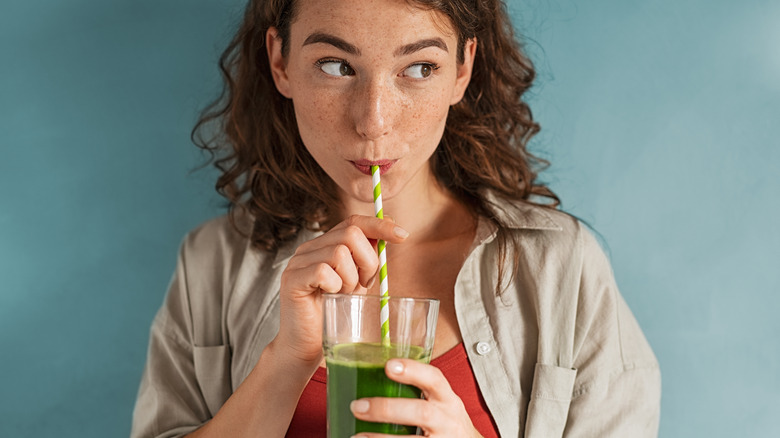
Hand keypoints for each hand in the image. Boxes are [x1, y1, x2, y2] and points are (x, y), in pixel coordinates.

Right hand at [272, 215, 408, 363]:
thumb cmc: (334, 314)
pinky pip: (323, 272)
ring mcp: (298, 262)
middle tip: (364, 285)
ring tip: (344, 295)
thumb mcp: (358, 281)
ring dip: (351, 279)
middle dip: (368, 261)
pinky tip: (331, 298)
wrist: (307, 346)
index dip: (379, 225)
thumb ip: (368, 256)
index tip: (403, 235)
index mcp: (325, 245)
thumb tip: (392, 228)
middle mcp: (309, 248)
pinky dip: (335, 287)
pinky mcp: (292, 279)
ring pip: (339, 253)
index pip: (353, 221)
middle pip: (351, 234)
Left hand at [349, 359, 482, 437]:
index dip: (413, 370)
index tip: (388, 366)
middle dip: (387, 409)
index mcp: (448, 400)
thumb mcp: (441, 404)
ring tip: (357, 436)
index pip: (435, 379)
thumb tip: (371, 378)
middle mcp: (448, 421)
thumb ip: (418, 393)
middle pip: (421, 413)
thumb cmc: (445, 423)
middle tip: (358, 406)